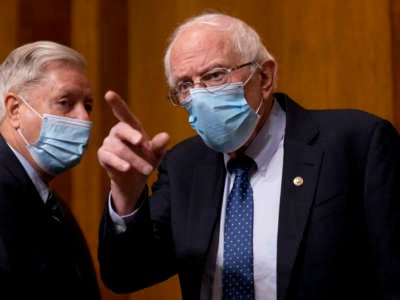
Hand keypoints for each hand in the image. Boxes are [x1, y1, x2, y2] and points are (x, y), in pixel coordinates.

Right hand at [97, 90, 169, 214]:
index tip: (109, 94)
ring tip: (147, 169)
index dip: (116, 103)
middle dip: (132, 136)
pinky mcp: (103, 155)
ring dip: (135, 160)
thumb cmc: (146, 160)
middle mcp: (118, 132)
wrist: (135, 180)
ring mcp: (109, 143)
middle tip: (142, 143)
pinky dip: (119, 163)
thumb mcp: (156, 153)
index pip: (123, 113)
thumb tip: (166, 136)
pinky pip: (109, 157)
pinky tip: (127, 168)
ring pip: (119, 148)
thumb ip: (159, 144)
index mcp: (131, 127)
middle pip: (122, 129)